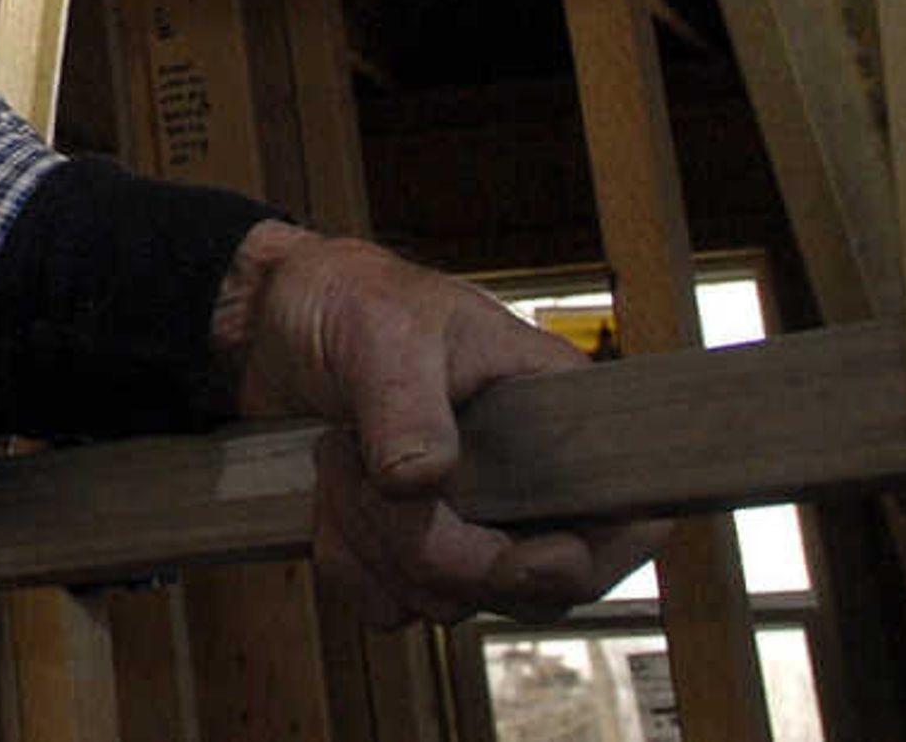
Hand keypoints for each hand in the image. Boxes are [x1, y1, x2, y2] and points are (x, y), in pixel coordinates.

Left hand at [213, 221, 661, 626]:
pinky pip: (393, 605)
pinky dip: (350, 561)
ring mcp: (474, 524)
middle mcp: (530, 483)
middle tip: (367, 469)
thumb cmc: (350, 300)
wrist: (276, 321)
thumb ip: (406, 405)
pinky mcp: (416, 549)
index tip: (518, 559)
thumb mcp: (382, 331)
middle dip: (436, 547)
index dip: (586, 563)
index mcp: (558, 418)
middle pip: (530, 587)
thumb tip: (423, 481)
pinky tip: (330, 493)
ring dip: (378, 542)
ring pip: (452, 602)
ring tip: (343, 458)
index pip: (629, 522)